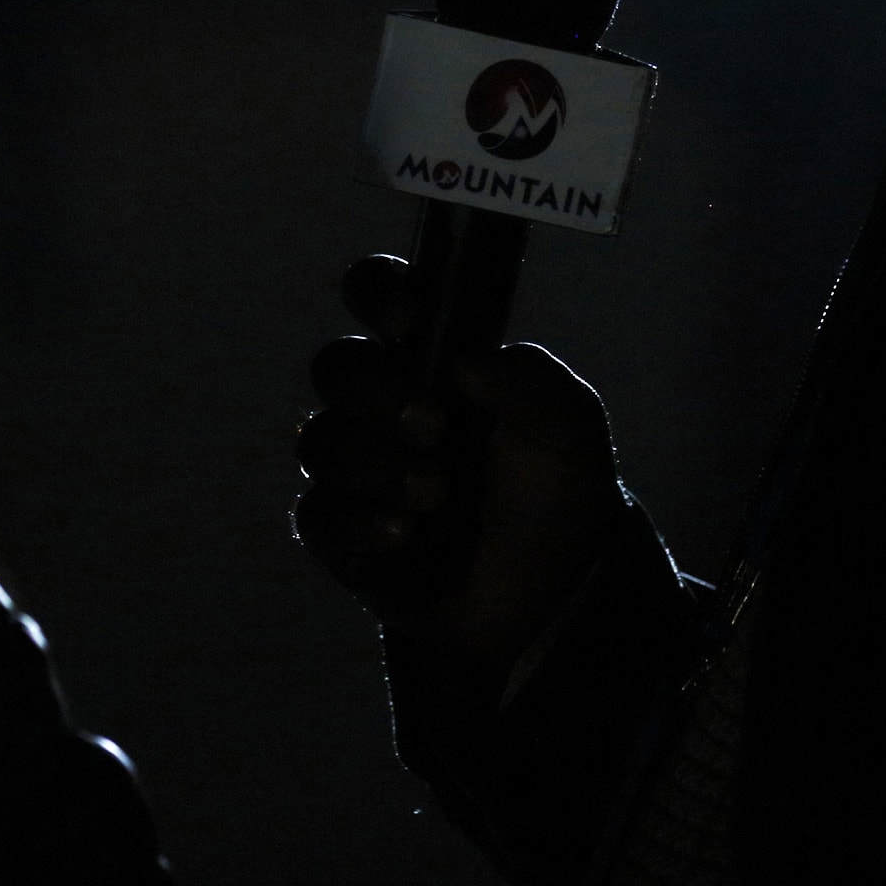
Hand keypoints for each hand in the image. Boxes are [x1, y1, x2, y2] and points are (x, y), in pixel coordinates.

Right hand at [294, 254, 627, 674]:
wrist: (556, 593)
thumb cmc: (555, 491)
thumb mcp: (568, 429)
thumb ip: (531, 382)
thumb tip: (468, 365)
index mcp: (431, 359)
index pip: (378, 297)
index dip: (378, 293)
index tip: (408, 318)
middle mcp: (383, 407)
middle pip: (336, 366)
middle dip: (375, 391)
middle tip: (435, 425)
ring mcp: (358, 471)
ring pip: (319, 442)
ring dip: (375, 464)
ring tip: (437, 495)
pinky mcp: (345, 537)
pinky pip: (317, 516)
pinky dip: (359, 522)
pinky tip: (406, 536)